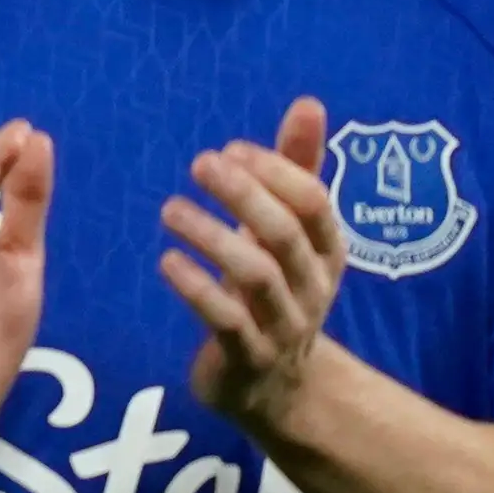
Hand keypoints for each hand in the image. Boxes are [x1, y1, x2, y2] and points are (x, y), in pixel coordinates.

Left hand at [159, 97, 349, 437]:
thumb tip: (309, 103)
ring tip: (170, 209)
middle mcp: (313, 286)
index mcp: (326, 250)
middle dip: (244, 195)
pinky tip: (167, 261)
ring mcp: (283, 325)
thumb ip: (296, 169)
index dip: (274, 171)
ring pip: (256, 276)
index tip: (230, 149)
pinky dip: (196, 288)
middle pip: (285, 234)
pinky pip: (226, 321)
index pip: (314, 202)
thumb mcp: (289, 232)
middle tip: (200, 164)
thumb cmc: (278, 290)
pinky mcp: (247, 357)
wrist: (278, 388)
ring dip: (212, 236)